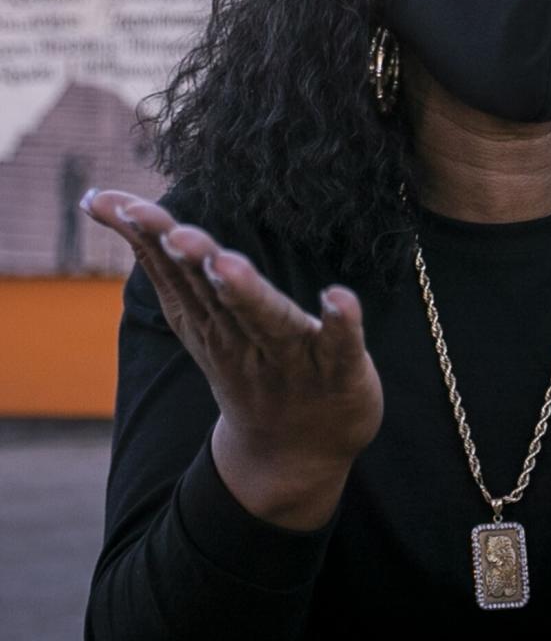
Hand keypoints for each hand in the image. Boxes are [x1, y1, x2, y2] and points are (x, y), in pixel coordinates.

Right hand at [82, 189, 382, 529]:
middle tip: (178, 235)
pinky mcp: (338, 371)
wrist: (292, 456)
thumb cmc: (242, 363)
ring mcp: (290, 357)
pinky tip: (340, 297)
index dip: (150, 238)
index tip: (122, 206)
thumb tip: (104, 200)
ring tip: (229, 264)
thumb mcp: (194, 315)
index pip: (176, 273)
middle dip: (196, 263)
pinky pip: (340, 346)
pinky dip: (340, 323)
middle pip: (216, 296)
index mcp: (208, 320)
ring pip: (269, 320)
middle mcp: (243, 337)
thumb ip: (162, 260)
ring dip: (249, 293)